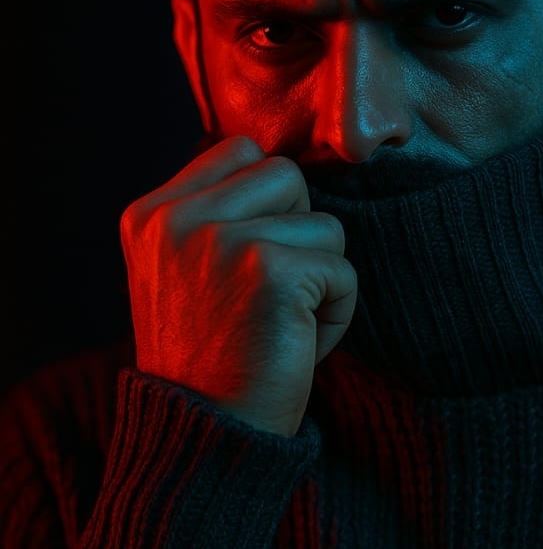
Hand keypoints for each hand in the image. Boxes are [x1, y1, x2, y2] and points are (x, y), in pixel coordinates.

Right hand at [119, 135, 356, 436]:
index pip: (240, 149)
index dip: (269, 199)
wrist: (207, 438)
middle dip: (299, 231)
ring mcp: (219, 241)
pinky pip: (344, 270)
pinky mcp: (270, 271)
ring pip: (325, 223)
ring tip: (284, 320)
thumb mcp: (184, 269)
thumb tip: (283, 168)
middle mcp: (176, 219)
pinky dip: (339, 311)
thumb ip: (217, 211)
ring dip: (322, 274)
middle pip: (287, 175)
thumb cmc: (211, 353)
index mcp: (151, 214)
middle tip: (272, 291)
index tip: (256, 256)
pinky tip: (300, 344)